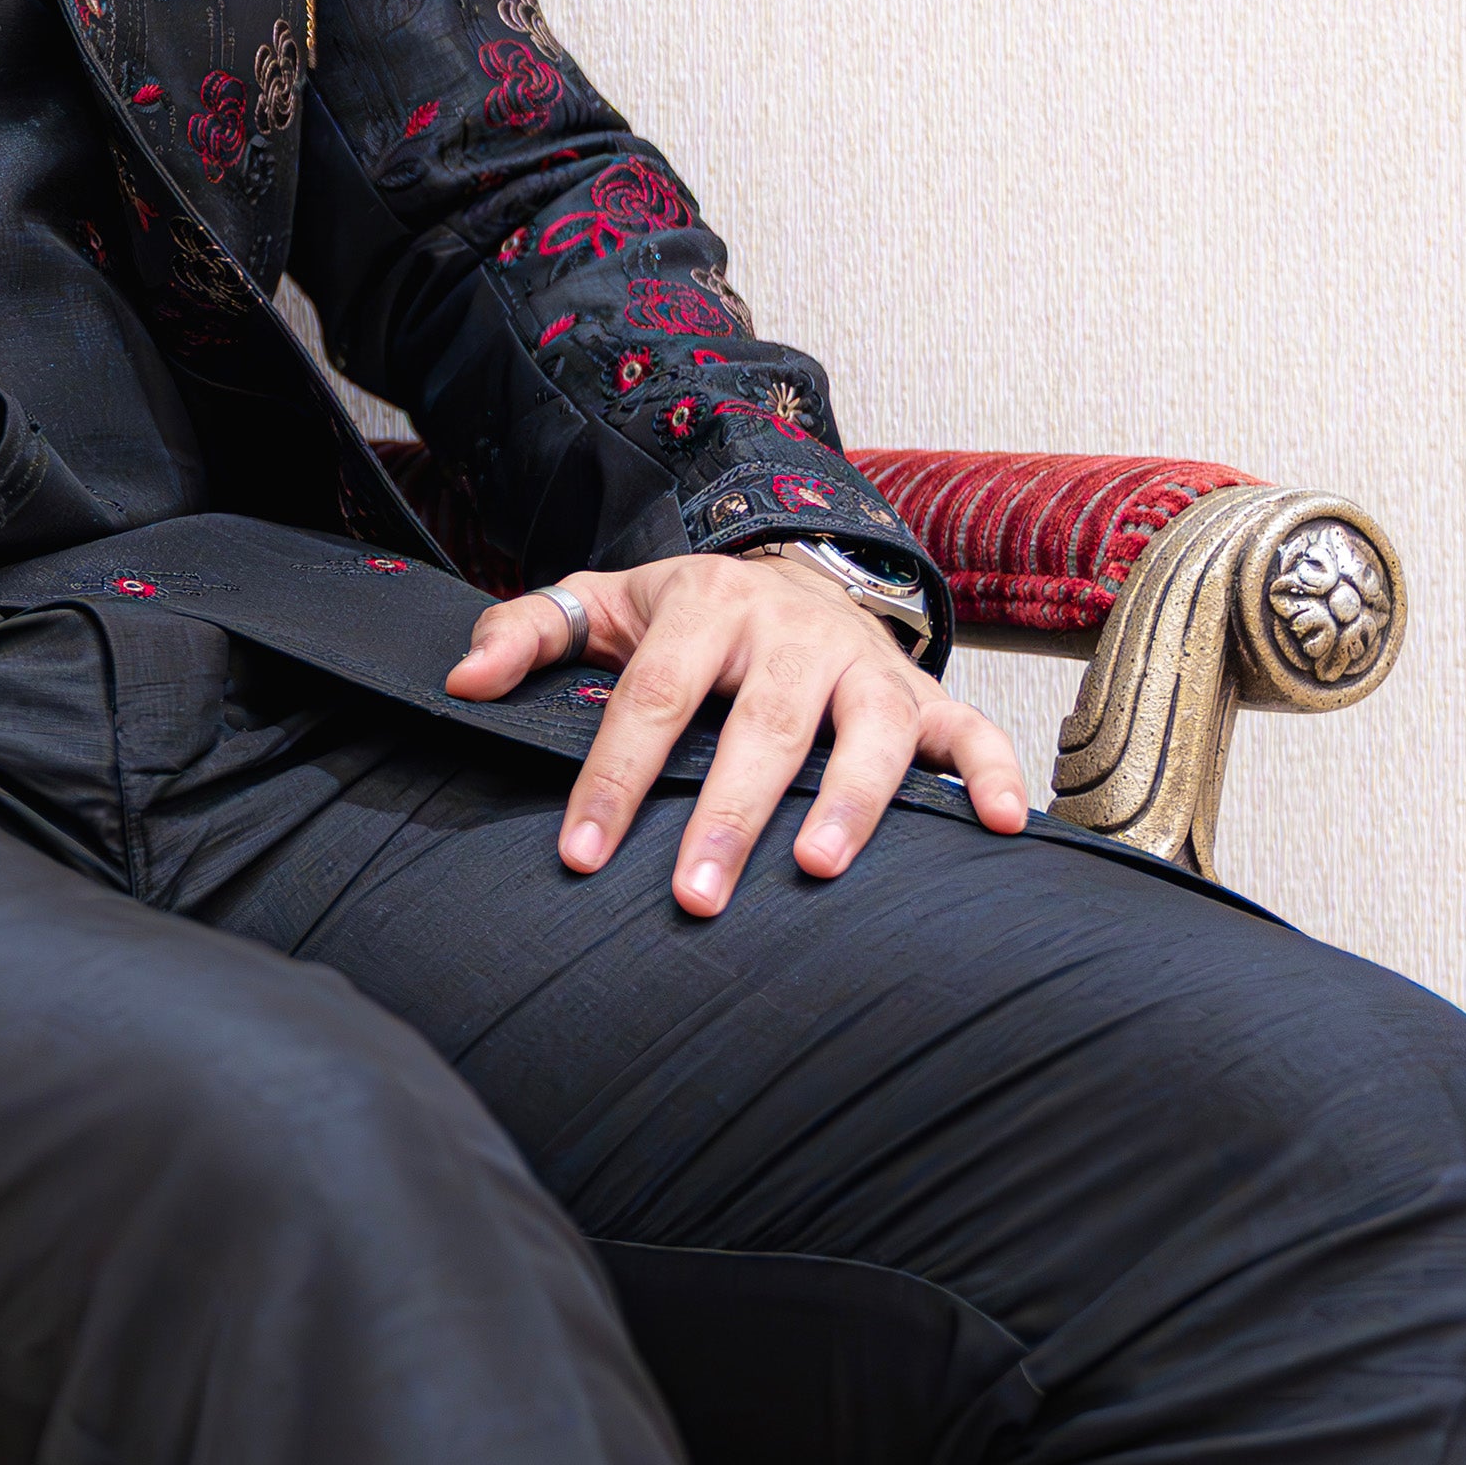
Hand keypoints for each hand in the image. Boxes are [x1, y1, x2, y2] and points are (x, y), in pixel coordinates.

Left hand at [444, 548, 1029, 917]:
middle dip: (728, 813)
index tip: (583, 855)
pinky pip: (969, 732)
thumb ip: (526, 633)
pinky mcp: (922, 692)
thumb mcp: (601, 602)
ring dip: (850, 800)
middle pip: (760, 725)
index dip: (615, 776)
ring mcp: (865, 662)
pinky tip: (1003, 827)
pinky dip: (992, 774)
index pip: (651, 696)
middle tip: (696, 897)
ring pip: (866, 730)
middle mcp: (792, 631)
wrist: (793, 567)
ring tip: (819, 868)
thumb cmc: (686, 613)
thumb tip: (462, 680)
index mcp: (706, 604)